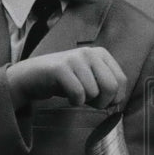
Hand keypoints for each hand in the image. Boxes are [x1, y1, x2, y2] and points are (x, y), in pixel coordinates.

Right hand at [6, 46, 126, 108]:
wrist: (32, 76)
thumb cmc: (65, 81)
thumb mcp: (90, 78)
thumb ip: (106, 85)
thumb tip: (117, 102)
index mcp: (101, 54)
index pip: (121, 81)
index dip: (114, 98)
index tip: (101, 100)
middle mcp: (89, 52)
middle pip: (111, 87)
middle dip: (102, 102)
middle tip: (89, 101)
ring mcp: (74, 59)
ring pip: (93, 93)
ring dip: (84, 101)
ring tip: (74, 93)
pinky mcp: (60, 68)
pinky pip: (78, 94)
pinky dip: (74, 102)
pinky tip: (67, 95)